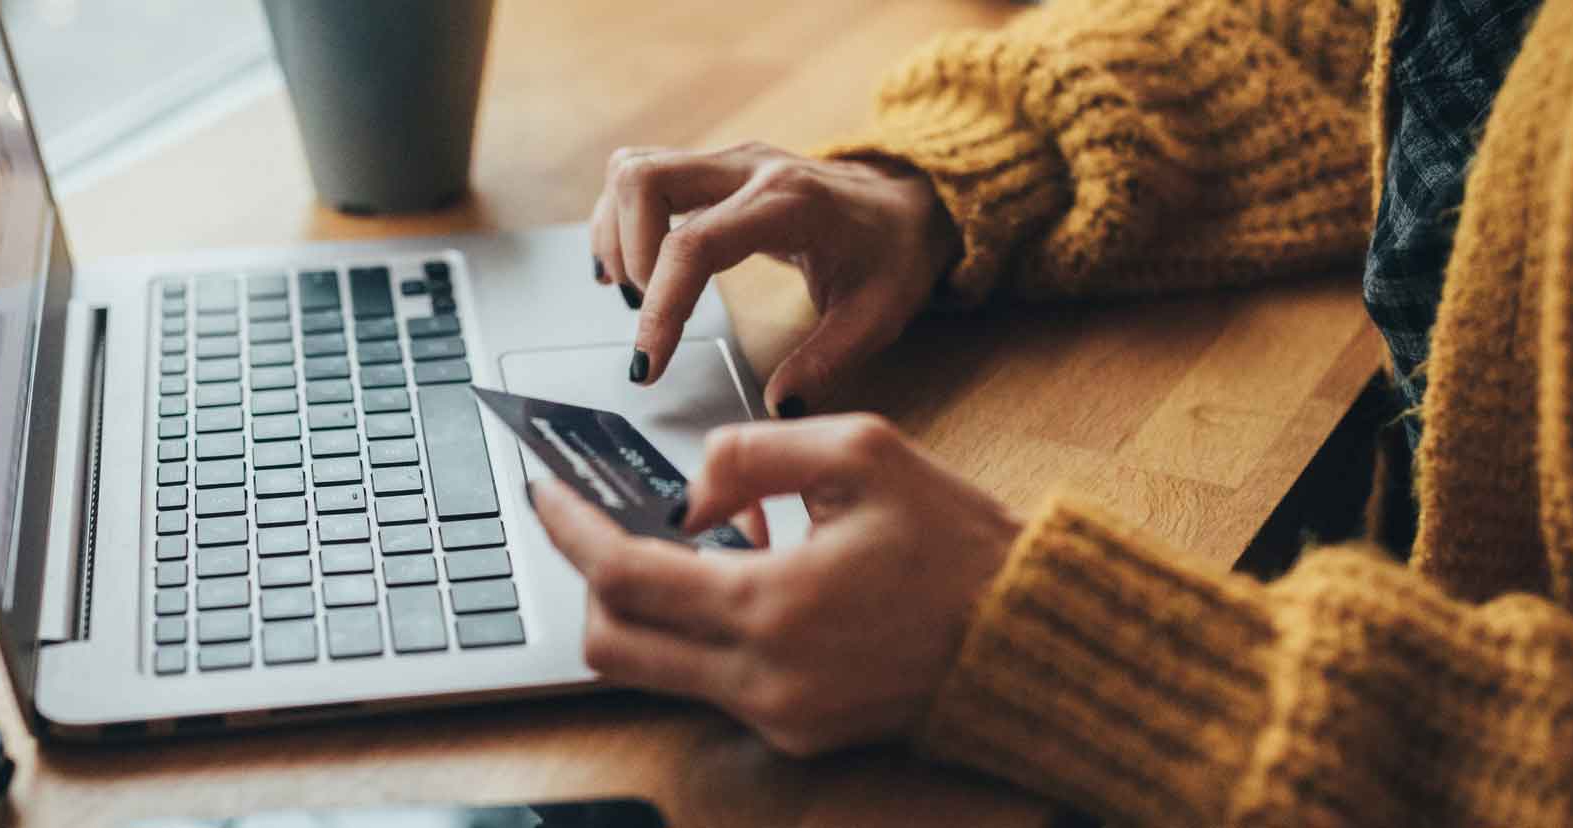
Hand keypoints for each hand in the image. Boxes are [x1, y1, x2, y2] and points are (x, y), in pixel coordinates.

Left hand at [528, 414, 1020, 755]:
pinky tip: (748, 580)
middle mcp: (763, 678)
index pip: (623, 576)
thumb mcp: (862, 452)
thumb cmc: (957, 542)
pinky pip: (709, 684)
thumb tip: (687, 492)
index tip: (544, 492)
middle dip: (590, 578)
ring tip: (698, 543)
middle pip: (612, 643)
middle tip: (600, 523)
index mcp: (772, 606)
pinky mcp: (795, 735)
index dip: (569, 530)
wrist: (1029, 636)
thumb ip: (752, 452)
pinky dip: (702, 631)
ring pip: (652, 670)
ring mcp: (777, 717)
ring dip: (649, 606)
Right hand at [589, 142, 957, 415]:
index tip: (648, 363)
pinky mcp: (713, 167)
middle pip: (644, 180)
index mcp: (789, 204)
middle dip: (627, 254)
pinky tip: (631, 266)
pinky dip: (621, 219)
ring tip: (636, 292)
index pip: (694, 244)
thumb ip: (827, 362)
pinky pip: (642, 174)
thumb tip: (778, 405)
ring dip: (617, 233)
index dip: (661, 306)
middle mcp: (749, 168)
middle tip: (646, 312)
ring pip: (633, 169)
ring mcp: (727, 161)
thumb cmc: (893, 254)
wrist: (909, 201)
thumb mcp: (878, 316)